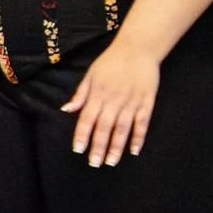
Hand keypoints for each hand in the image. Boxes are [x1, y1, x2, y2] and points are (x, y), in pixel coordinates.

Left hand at [63, 43, 160, 166]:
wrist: (137, 49)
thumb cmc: (110, 62)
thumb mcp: (90, 75)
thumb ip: (80, 94)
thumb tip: (66, 109)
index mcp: (97, 94)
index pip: (87, 118)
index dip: (82, 134)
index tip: (78, 149)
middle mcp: (113, 100)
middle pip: (104, 127)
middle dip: (98, 146)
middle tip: (94, 163)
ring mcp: (131, 102)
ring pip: (122, 129)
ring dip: (116, 146)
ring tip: (110, 162)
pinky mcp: (146, 102)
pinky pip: (142, 123)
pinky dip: (138, 137)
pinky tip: (134, 150)